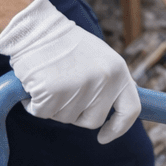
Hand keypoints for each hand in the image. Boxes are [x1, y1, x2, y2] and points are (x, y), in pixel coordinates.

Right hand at [0, 0, 139, 143]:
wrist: (36, 28)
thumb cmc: (66, 43)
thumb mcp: (100, 57)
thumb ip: (111, 81)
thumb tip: (118, 105)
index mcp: (118, 71)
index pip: (130, 110)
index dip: (119, 128)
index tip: (105, 136)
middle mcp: (103, 81)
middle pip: (92, 120)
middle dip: (76, 113)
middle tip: (64, 90)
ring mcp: (79, 87)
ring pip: (65, 118)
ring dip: (54, 106)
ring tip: (50, 79)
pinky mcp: (53, 92)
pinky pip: (42, 113)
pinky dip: (34, 104)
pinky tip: (35, 83)